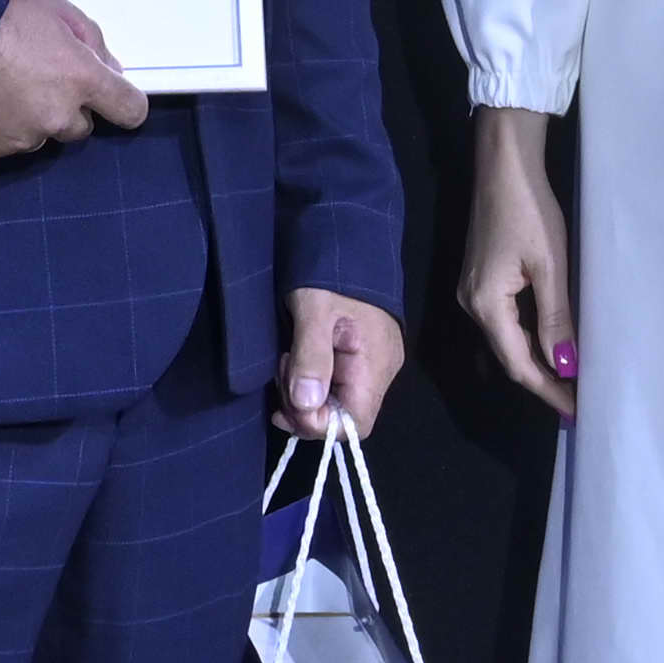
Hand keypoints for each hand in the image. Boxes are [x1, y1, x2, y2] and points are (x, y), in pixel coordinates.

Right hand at [0, 0, 149, 159]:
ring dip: (34, 116)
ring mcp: (23, 137)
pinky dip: (3, 125)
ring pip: (43, 134)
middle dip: (68, 104)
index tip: (111, 93)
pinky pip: (10, 142)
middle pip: (82, 124)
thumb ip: (88, 37)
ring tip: (3, 83)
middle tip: (38, 73)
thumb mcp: (50, 3)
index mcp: (80, 78)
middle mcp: (58, 116)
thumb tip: (108, 66)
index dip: (124, 101)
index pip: (129, 109)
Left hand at [279, 285, 406, 441]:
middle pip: (344, 416)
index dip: (319, 424)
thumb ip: (311, 357)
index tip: (287, 402)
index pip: (355, 424)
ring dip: (305, 393)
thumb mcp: (313, 309)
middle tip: (282, 373)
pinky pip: (337, 385)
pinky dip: (312, 382)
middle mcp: (381, 371)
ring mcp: (373, 364)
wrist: (349, 238)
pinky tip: (294, 364)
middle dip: (306, 407)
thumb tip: (306, 404)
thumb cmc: (331, 272)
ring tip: (286, 360)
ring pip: (338, 402)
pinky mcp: (362, 355)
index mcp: (375, 365)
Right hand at [456, 105, 576, 417]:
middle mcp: (472, 304)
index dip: (548, 390)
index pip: (518, 364)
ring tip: (570, 380)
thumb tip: (565, 367)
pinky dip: (527, 340)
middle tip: (579, 401)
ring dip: (536, 362)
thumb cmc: (529, 211)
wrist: (503, 164)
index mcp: (486, 304)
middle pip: (509, 357)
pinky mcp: (480, 279)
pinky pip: (504, 323)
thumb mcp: (550, 266)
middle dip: (543, 381)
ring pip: (506, 341)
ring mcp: (472, 291)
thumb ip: (556, 319)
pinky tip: (549, 346)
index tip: (577, 411)